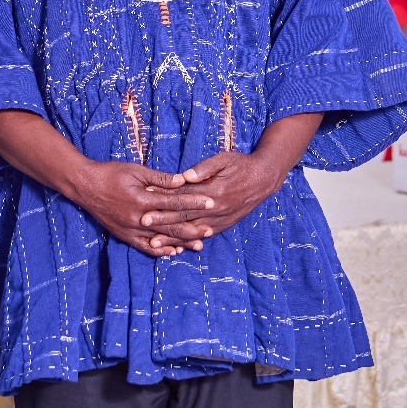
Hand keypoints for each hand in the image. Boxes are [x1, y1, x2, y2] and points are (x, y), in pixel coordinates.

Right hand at [80, 161, 215, 257]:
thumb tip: (183, 181)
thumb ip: (160, 178)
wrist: (85, 186)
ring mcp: (131, 230)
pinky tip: (174, 252)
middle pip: (171, 225)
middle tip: (211, 229)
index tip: (211, 202)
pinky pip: (145, 248)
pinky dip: (161, 251)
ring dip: (181, 243)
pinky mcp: (124, 236)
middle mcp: (138, 218)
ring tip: (199, 244)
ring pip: (161, 240)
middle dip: (193, 228)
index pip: (174, 203)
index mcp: (142, 199)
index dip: (194, 203)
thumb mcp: (136, 171)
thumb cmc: (111, 174)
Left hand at [140, 151, 280, 245]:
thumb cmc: (241, 165)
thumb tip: (185, 176)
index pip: (183, 195)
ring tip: (154, 243)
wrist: (264, 179)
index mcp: (213, 191)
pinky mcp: (224, 225)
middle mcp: (215, 208)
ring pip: (191, 230)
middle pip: (183, 215)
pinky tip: (177, 248)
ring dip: (172, 237)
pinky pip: (203, 236)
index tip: (146, 199)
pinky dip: (189, 242)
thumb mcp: (223, 160)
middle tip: (142, 223)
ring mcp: (220, 219)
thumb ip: (204, 168)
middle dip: (161, 220)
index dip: (164, 197)